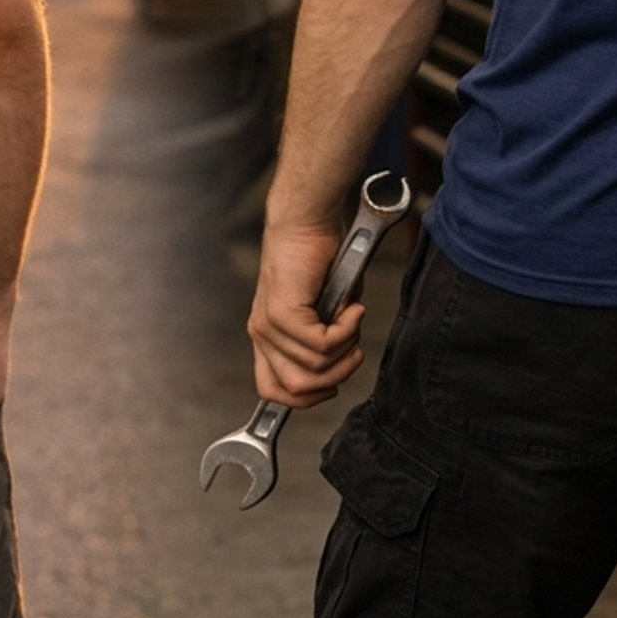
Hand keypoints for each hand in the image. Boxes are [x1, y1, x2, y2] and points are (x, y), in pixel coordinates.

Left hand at [248, 220, 365, 408]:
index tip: (334, 382)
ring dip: (346, 350)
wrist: (308, 220)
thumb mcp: (324, 312)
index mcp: (268, 337)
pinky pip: (321, 344)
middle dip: (336, 377)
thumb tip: (340, 368)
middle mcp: (262, 334)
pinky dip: (347, 331)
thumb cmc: (320, 259)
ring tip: (353, 320)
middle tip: (354, 350)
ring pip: (313, 369)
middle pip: (296, 390)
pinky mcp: (283, 312)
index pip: (273, 391)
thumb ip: (324, 344)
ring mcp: (269, 325)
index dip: (308, 397)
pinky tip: (352, 308)